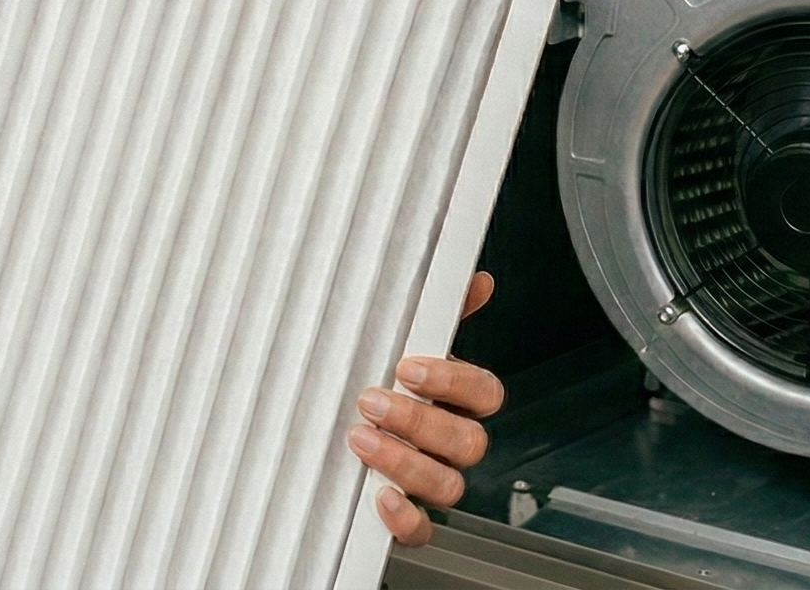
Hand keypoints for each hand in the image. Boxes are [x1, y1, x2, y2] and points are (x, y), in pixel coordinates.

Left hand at [348, 271, 504, 548]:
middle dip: (418, 422)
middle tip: (371, 400)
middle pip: (467, 442)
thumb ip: (433, 311)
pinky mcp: (409, 517)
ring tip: (359, 438)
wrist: (325, 424)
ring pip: (448, 486)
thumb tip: (476, 279)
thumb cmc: (372, 377)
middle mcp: (451, 444)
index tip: (409, 366)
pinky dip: (405, 519)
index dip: (453, 383)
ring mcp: (433, 480)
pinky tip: (380, 498)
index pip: (484, 394)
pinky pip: (423, 531)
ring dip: (404, 462)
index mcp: (456, 400)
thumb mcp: (396, 339)